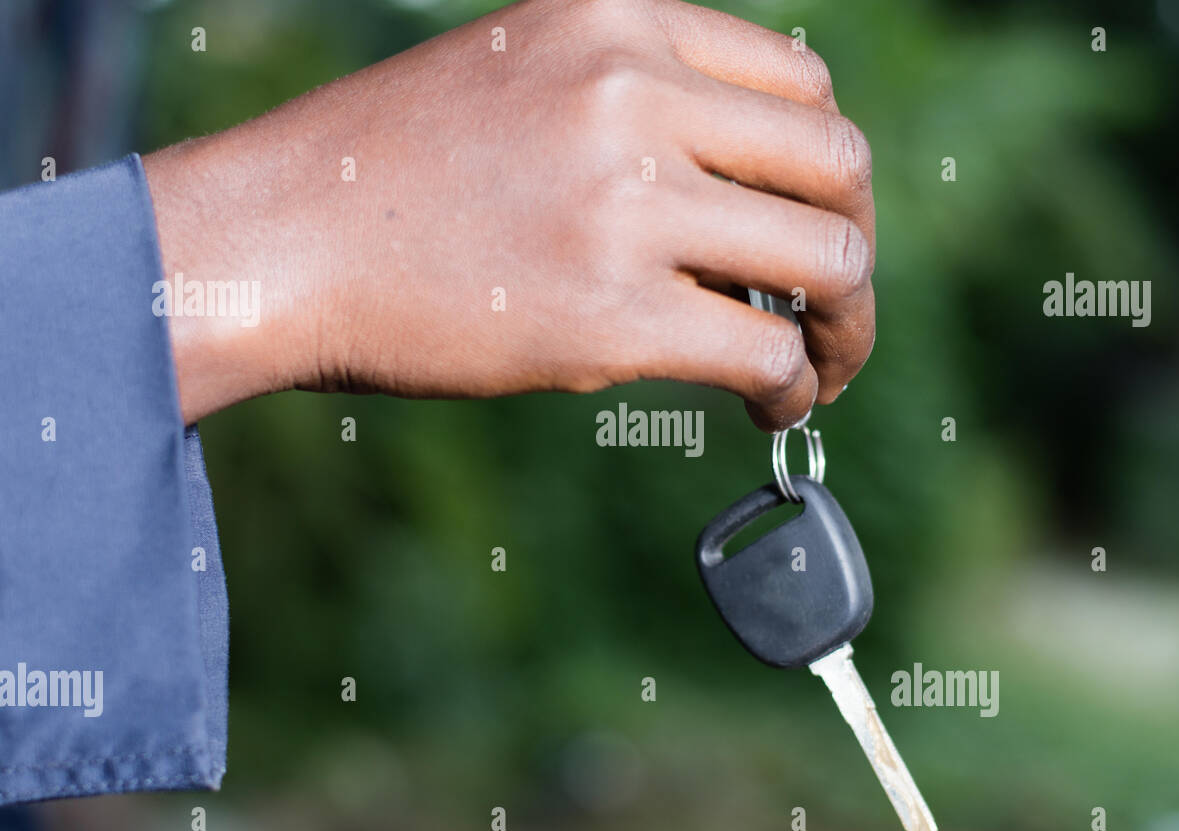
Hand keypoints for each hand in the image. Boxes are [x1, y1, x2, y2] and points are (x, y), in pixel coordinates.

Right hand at [144, 0, 874, 430]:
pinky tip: (774, 406)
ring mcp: (626, 201)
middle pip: (838, 167)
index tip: (814, 225)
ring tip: (817, 366)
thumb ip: (636, 102)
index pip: (803, 85)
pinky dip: (796, 386)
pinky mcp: (610, 312)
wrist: (281, 239)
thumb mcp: (523, 76)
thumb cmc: (395, 173)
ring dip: (845, 326)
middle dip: (858, 248)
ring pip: (827, 260)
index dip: (827, 171)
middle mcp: (636, 93)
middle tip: (837, 307)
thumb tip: (745, 192)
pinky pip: (766, 350)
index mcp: (621, 20)